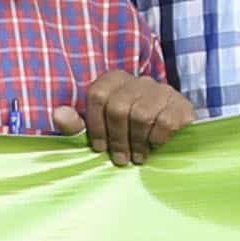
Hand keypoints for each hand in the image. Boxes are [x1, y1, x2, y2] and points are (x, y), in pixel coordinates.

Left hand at [70, 69, 198, 165]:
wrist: (173, 138)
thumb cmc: (130, 135)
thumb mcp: (100, 132)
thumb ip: (76, 125)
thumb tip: (58, 113)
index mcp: (115, 81)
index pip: (98, 94)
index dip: (96, 125)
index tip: (100, 149)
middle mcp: (138, 80)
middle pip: (118, 106)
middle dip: (118, 139)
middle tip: (122, 160)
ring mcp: (162, 90)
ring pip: (141, 114)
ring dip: (137, 142)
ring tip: (139, 157)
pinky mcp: (181, 104)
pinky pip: (165, 121)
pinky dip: (157, 138)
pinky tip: (157, 146)